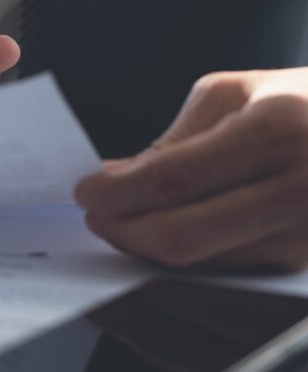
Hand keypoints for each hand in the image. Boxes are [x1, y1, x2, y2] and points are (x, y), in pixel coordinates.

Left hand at [76, 68, 307, 269]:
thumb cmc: (303, 102)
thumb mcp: (238, 94)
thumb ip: (174, 139)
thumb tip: (113, 178)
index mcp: (278, 130)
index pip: (175, 178)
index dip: (119, 192)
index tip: (84, 193)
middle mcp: (302, 189)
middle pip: (184, 238)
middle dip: (124, 231)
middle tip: (96, 216)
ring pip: (204, 266)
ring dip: (151, 250)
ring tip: (127, 223)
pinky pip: (232, 278)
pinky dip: (189, 264)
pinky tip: (166, 240)